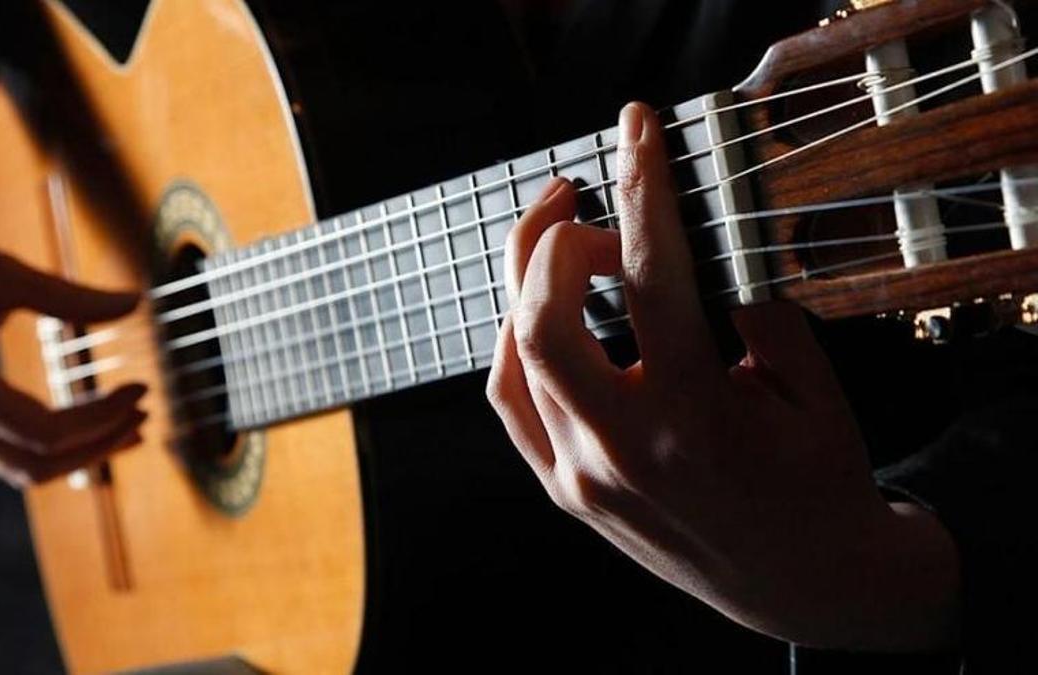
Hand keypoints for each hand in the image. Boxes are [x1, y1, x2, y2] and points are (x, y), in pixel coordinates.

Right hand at [0, 221, 146, 487]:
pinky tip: (91, 424)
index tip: (140, 390)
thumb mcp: (2, 271)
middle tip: (144, 414)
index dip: (102, 419)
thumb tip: (137, 302)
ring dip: (79, 455)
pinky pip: (8, 450)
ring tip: (130, 428)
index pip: (46, 431)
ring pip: (21, 468)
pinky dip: (54, 446)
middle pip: (37, 465)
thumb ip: (70, 295)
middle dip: (99, 446)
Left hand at [486, 103, 958, 649]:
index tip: (635, 129)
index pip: (651, 275)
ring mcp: (583, 478)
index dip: (641, 187)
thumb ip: (755, 304)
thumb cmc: (816, 480)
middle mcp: (625, 449)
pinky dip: (516, 343)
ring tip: (561, 244)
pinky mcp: (564, 492)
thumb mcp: (811, 386)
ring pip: (514, 356)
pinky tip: (542, 311)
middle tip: (579, 200)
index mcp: (697, 415)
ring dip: (526, 283)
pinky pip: (510, 401)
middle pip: (543, 318)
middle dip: (551, 238)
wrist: (802, 582)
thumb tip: (702, 229)